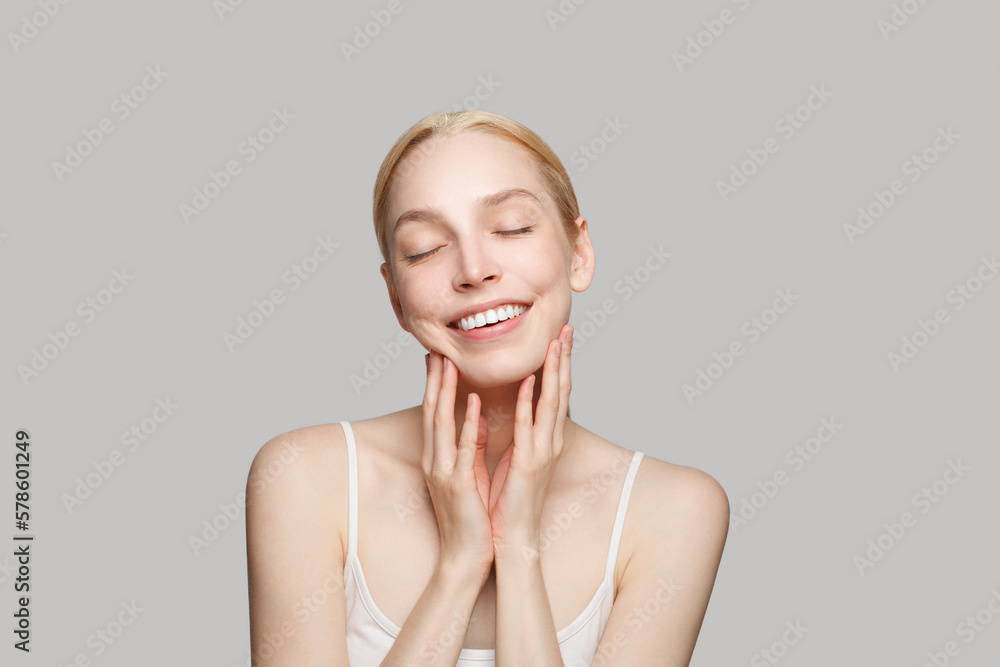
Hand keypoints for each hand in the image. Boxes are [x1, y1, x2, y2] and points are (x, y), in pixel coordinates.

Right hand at [421, 351, 494, 577]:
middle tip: (437, 348)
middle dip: (434, 379)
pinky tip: (472, 402)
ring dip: (445, 392)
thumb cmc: (471, 516)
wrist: (465, 555)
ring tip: (449, 364)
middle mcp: (435, 460)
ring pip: (441, 424)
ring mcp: (443, 471)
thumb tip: (476, 416)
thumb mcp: (468, 473)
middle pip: (431, 411)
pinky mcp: (458, 483)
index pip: (434, 413)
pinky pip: (462, 448)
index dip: (435, 384)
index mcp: (438, 457)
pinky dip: (467, 423)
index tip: (439, 356)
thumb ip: (471, 444)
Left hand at [488, 324, 573, 551]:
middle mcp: (550, 442)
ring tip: (556, 343)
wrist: (513, 538)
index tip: (560, 336)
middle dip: (564, 359)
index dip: (560, 364)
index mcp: (545, 439)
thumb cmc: (510, 500)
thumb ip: (520, 429)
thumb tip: (519, 402)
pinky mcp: (530, 464)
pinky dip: (531, 403)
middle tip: (567, 327)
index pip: (556, 393)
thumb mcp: (516, 456)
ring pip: (552, 403)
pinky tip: (533, 381)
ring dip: (554, 371)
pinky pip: (530, 427)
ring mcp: (543, 452)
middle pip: (561, 391)